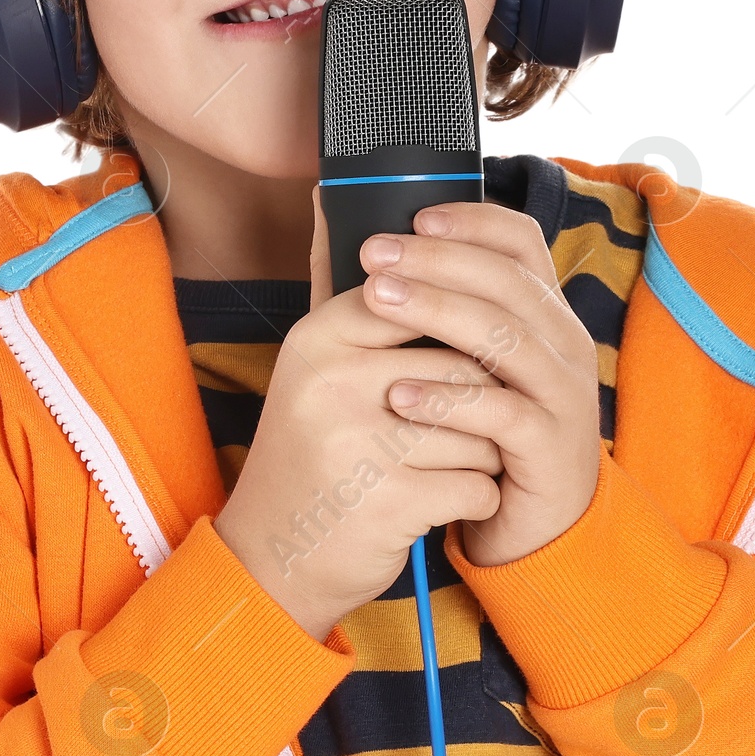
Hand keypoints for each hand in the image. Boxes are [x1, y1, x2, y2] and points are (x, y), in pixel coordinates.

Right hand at [211, 189, 506, 640]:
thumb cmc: (309, 456)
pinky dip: (473, 500)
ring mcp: (362, 443)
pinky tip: (437, 505)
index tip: (449, 366)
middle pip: (465, 365)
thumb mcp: (310, 367)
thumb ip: (338, 289)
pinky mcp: (391, 501)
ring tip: (440, 467)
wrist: (272, 560)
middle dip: (477, 404)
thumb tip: (330, 195)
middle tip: (448, 431)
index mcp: (319, 339)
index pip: (425, 302)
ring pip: (482, 426)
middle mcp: (335, 383)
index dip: (455, 336)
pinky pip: (479, 484)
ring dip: (480, 454)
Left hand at [359, 198, 603, 568]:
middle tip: (373, 254)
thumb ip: (406, 301)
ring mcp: (564, 396)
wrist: (527, 528)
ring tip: (376, 301)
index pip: (520, 243)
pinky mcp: (552, 448)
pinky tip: (399, 394)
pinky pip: (504, 413)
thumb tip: (337, 221)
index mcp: (541, 314)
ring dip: (439, 312)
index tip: (413, 216)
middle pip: (506, 281)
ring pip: (507, 336)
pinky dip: (449, 400)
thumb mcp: (451, 364)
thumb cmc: (477, 436)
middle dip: (436, 261)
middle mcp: (563, 345)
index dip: (471, 221)